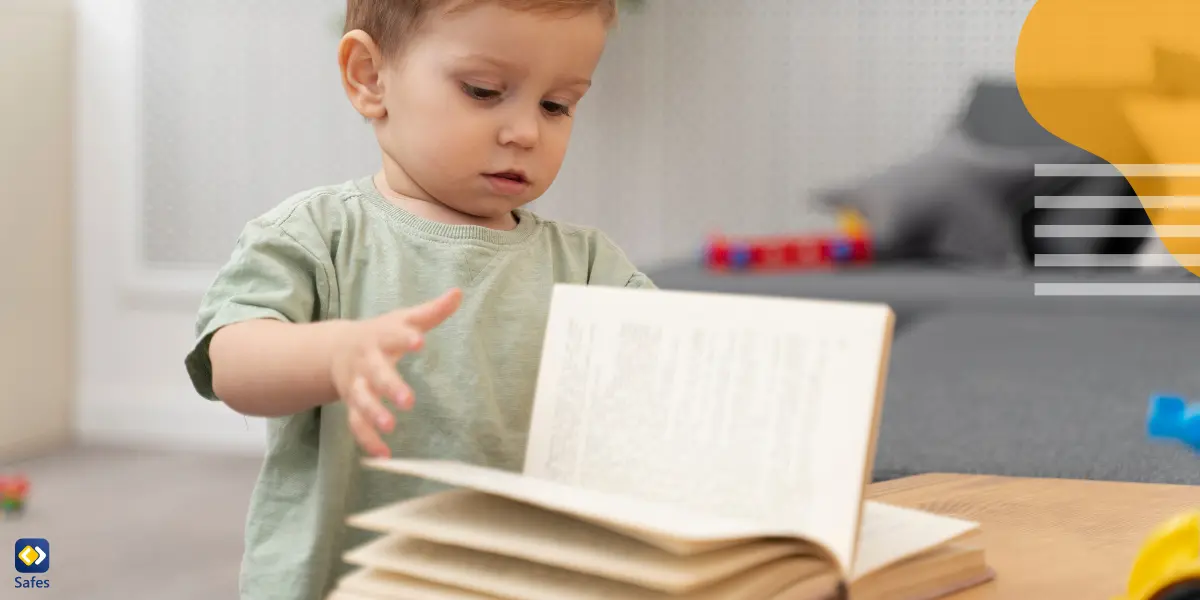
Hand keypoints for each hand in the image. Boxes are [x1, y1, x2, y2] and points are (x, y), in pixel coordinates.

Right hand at [331, 288, 462, 457]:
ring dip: (373, 414)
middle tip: (407, 400)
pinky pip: (356, 425)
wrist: (335, 349)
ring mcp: (356, 386)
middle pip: (375, 375)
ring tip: (390, 426)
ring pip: (361, 401)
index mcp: (379, 338)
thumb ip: (431, 311)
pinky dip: (367, 440)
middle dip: (389, 386)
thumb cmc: (379, 334)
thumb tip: (458, 293)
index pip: (392, 336)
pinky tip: (384, 455)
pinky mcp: (352, 406)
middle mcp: (364, 363)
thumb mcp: (402, 319)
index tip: (419, 341)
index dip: (405, 339)